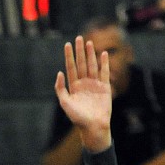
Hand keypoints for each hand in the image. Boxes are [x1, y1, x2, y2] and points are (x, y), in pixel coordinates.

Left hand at [54, 37, 111, 152]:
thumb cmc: (78, 117)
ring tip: (89, 43)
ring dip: (91, 54)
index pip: (71, 67)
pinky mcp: (105, 88)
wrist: (93, 127)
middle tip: (79, 38)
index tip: (67, 44)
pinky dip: (104, 64)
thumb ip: (60, 89)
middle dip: (80, 51)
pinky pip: (104, 73)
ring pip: (92, 66)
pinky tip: (103, 54)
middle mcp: (84, 83)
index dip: (69, 56)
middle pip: (81, 63)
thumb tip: (59, 73)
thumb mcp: (65, 103)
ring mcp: (94, 85)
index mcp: (74, 87)